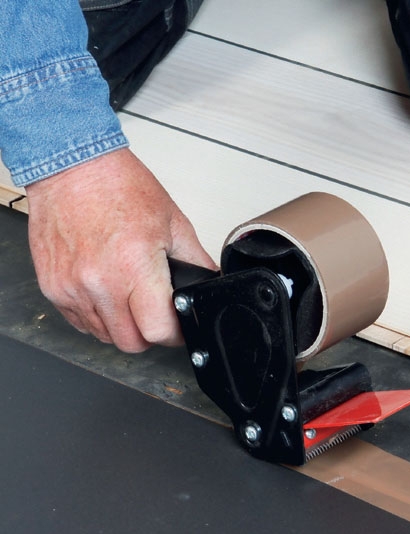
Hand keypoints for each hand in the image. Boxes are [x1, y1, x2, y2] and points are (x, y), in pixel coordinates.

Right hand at [26, 148, 216, 351]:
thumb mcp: (173, 223)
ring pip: (104, 335)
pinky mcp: (52, 287)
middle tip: (155, 313)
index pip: (158, 331)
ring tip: (129, 296)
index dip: (174, 333)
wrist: (71, 167)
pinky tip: (106, 292)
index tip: (178, 326)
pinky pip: (79, 322)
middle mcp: (100, 282)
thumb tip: (209, 284)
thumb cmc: (119, 187)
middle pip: (131, 342)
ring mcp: (72, 288)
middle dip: (149, 333)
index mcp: (135, 266)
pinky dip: (96, 316)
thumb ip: (196, 260)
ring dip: (122, 325)